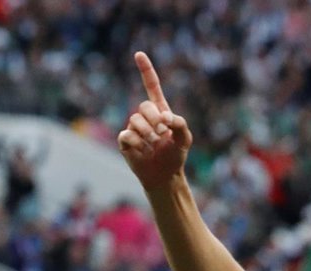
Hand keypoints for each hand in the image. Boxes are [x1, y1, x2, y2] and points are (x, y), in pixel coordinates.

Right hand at [118, 52, 192, 190]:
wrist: (165, 175)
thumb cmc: (175, 155)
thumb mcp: (185, 139)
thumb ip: (180, 123)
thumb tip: (165, 117)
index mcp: (160, 112)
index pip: (152, 87)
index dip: (146, 71)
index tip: (139, 54)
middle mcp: (145, 117)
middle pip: (144, 106)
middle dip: (155, 119)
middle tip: (162, 133)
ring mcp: (134, 128)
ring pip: (135, 120)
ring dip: (148, 134)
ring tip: (154, 145)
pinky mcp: (125, 141)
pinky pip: (127, 135)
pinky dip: (138, 143)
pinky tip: (144, 150)